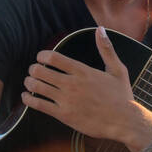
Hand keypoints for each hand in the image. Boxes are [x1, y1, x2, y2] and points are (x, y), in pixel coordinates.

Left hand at [21, 27, 136, 141]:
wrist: (125, 122)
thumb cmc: (122, 96)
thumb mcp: (118, 69)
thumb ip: (106, 49)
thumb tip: (100, 29)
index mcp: (83, 71)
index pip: (53, 58)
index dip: (41, 56)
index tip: (40, 58)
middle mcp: (72, 84)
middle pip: (40, 71)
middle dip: (33, 69)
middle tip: (33, 71)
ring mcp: (67, 100)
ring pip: (37, 86)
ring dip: (29, 83)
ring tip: (29, 82)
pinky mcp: (64, 115)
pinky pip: (39, 105)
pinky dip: (29, 99)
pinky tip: (27, 97)